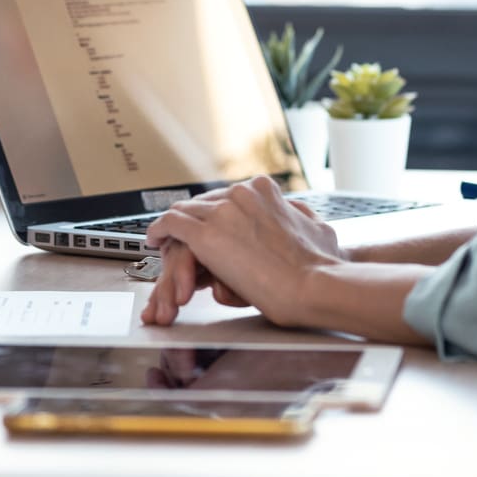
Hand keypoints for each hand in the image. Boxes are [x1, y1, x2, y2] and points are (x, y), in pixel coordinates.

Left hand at [140, 177, 344, 327]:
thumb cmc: (322, 267)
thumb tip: (297, 216)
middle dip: (194, 224)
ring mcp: (221, 212)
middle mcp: (240, 193)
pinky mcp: (206, 234)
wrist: (315, 285)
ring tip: (164, 242)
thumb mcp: (318, 228)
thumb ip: (300, 218)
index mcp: (264, 190)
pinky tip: (153, 240)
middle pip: (203, 205)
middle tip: (184, 240)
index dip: (215, 215)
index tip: (211, 228)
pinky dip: (158, 230)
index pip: (226, 198)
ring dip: (174, 231)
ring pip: (184, 213)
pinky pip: (170, 224)